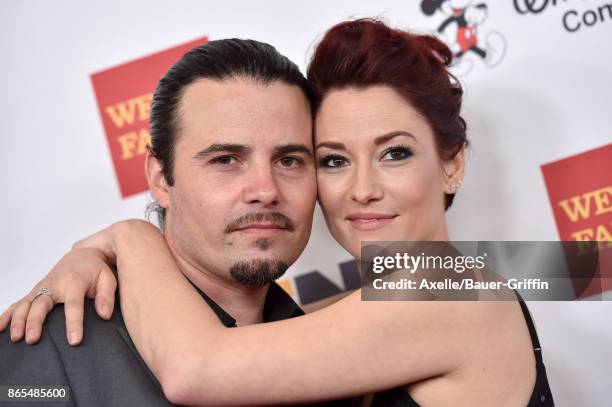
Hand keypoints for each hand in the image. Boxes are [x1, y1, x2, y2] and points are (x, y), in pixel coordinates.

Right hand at [0, 247, 116, 345]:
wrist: (82, 255)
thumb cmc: (96, 270)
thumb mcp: (108, 279)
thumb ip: (107, 296)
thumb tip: (105, 315)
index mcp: (74, 282)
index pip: (74, 305)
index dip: (74, 323)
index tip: (74, 341)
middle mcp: (54, 284)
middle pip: (41, 304)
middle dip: (35, 322)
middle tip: (33, 340)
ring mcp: (42, 288)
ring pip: (25, 304)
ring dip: (18, 320)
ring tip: (16, 338)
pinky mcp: (35, 292)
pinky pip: (17, 303)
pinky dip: (6, 315)